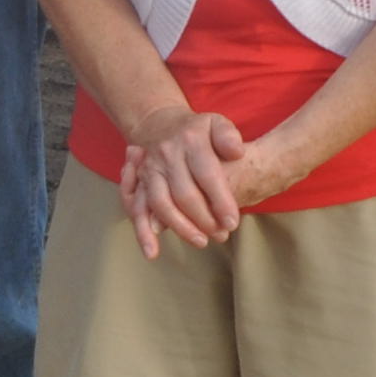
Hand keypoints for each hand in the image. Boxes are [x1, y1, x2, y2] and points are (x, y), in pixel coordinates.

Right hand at [117, 104, 250, 256]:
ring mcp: (150, 169)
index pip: (207, 173)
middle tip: (222, 235)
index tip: (232, 222)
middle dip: (205, 219)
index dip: (220, 200)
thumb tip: (237, 151)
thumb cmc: (196, 131)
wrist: (158, 124)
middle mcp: (167, 154)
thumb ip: (228, 136)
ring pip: (161, 204)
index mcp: (190, 139)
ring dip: (181, 227)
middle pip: (184, 193)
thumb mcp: (215, 123)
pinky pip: (138, 209)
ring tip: (201, 242)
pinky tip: (152, 253)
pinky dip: (143, 233)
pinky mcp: (138, 183)